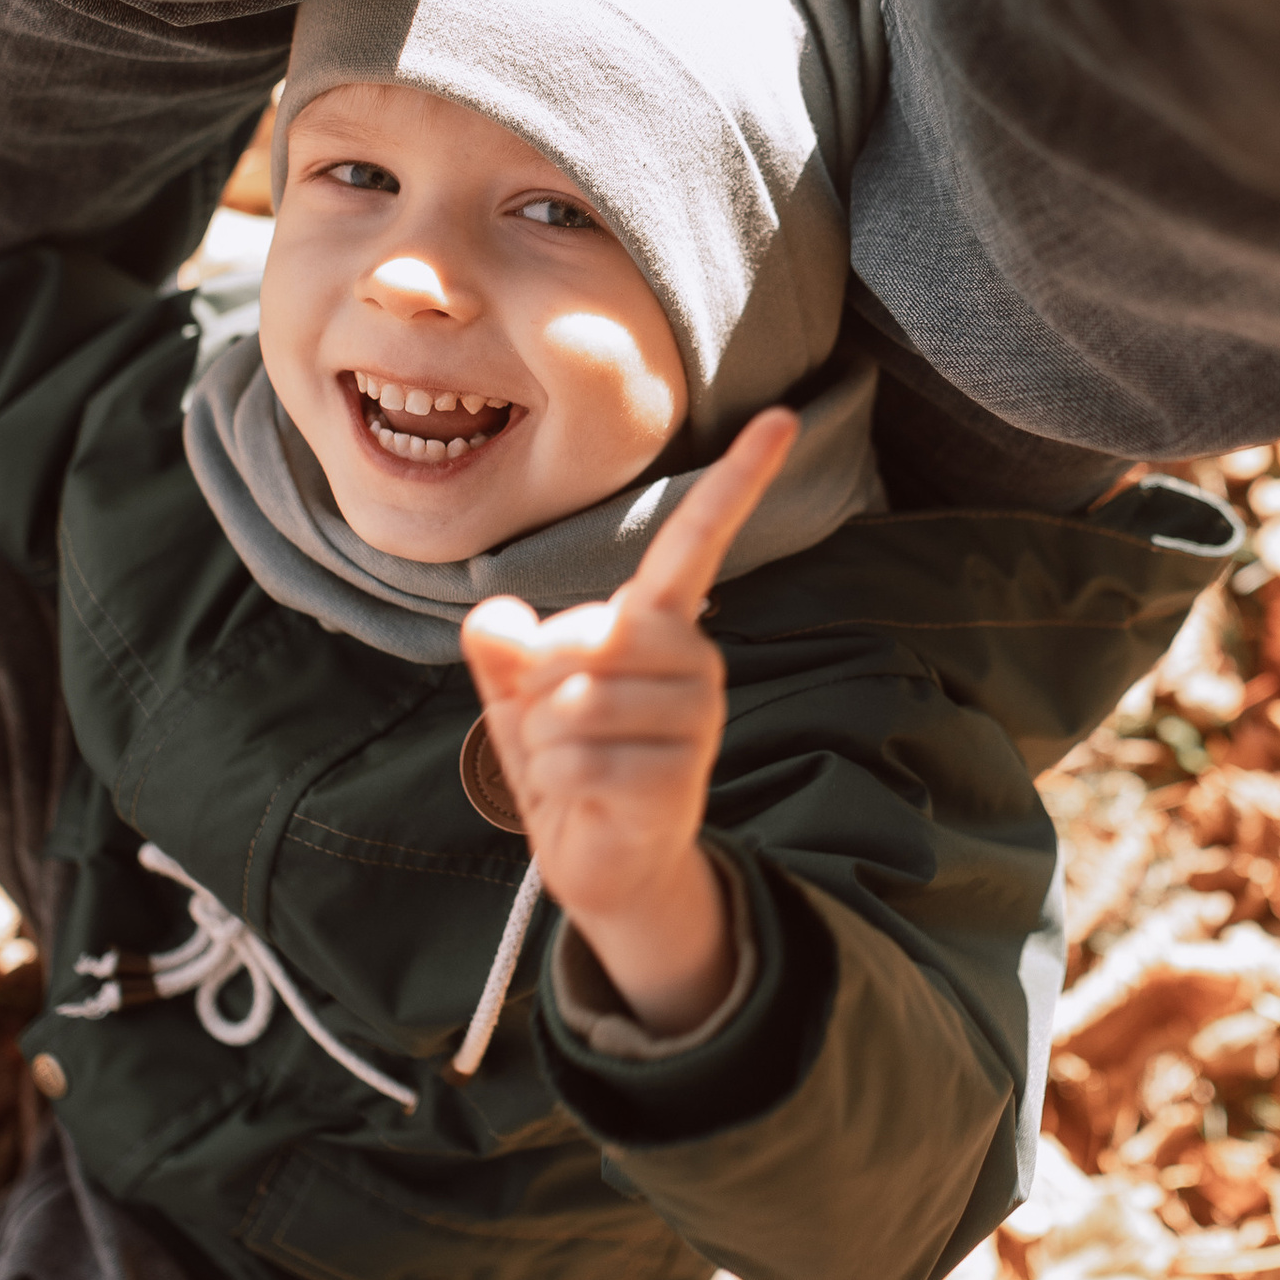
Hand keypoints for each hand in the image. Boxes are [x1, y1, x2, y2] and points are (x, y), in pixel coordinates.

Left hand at [461, 410, 796, 1035]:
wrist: (605, 864)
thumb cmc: (568, 764)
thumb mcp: (521, 699)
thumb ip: (504, 651)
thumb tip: (496, 619)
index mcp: (661, 624)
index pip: (698, 541)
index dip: (737, 480)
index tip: (783, 416)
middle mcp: (694, 660)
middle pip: (580, 640)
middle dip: (539, 691)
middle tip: (561, 732)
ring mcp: (695, 720)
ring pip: (573, 705)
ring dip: (544, 747)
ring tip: (577, 770)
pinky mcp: (679, 777)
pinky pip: (577, 760)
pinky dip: (556, 786)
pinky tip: (587, 801)